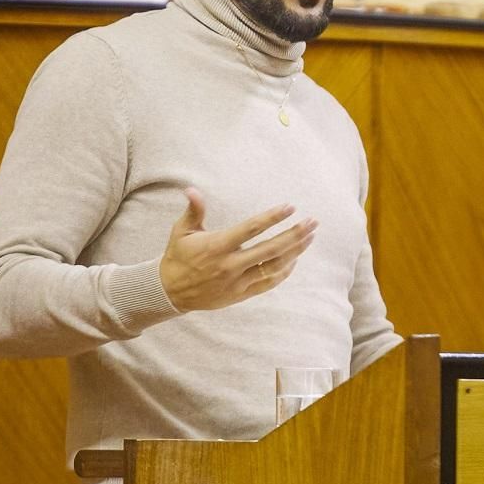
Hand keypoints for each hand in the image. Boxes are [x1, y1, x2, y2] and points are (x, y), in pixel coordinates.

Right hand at [158, 187, 318, 311]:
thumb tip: (191, 189)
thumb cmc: (178, 257)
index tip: (290, 207)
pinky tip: (295, 259)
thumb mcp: (181, 231)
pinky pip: (269, 283)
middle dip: (295, 234)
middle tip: (313, 222)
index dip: (272, 217)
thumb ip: (193, 210)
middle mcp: (230, 264)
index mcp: (217, 246)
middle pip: (271, 249)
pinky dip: (284, 271)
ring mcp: (238, 281)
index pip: (251, 229)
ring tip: (310, 237)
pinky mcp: (241, 294)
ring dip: (296, 251)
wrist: (170, 292)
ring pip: (274, 266)